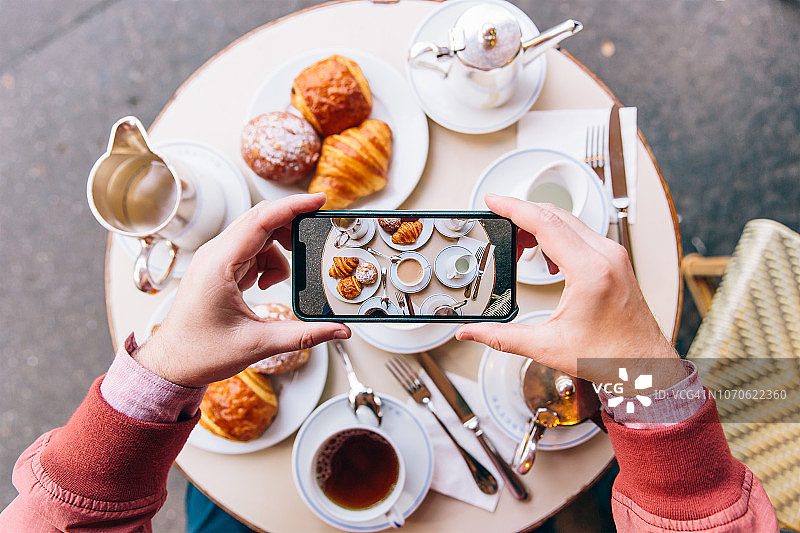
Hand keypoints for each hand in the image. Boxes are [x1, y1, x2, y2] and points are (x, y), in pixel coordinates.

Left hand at [134, 193, 349, 386]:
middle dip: (292, 226)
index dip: (292, 207)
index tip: (318, 200)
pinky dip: (268, 262)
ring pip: (258, 236)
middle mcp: (215, 255)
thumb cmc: (200, 352)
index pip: (260, 220)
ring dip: (279, 251)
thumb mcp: (258, 344)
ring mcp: (216, 260)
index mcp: (218, 264)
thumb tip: (338, 330)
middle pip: (260, 221)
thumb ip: (303, 335)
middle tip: (316, 237)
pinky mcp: (219, 269)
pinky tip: (267, 285)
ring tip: (283, 281)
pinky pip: (251, 251)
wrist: (172, 365)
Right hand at [457, 194, 684, 391]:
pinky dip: (558, 236)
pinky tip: (547, 258)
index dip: (514, 208)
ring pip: (569, 222)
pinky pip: (582, 234)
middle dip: (522, 215)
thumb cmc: (610, 356)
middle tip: (498, 225)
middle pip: (555, 215)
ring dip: (540, 226)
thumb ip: (503, 337)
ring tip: (520, 247)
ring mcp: (614, 255)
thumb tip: (471, 333)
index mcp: (590, 271)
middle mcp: (606, 256)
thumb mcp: (548, 346)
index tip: (493, 200)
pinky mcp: (615, 260)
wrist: (645, 365)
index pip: (545, 223)